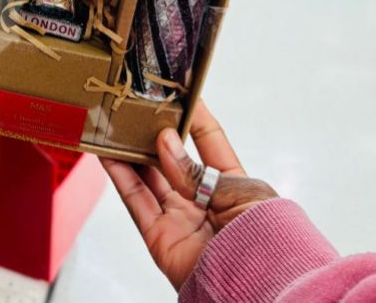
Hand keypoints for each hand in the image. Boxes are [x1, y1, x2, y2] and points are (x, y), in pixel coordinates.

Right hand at [101, 101, 276, 288]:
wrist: (259, 290)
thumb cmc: (268, 241)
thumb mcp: (240, 194)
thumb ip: (197, 171)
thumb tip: (165, 143)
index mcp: (233, 184)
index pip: (209, 141)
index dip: (193, 116)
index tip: (176, 92)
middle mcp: (204, 200)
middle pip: (172, 158)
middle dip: (155, 132)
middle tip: (138, 108)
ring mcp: (180, 218)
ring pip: (147, 176)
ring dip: (131, 150)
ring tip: (116, 123)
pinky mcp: (159, 236)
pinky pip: (135, 200)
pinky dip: (119, 176)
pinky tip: (108, 153)